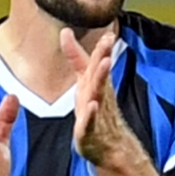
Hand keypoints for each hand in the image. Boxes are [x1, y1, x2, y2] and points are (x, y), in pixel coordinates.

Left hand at [60, 28, 127, 164]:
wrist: (109, 144)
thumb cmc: (95, 108)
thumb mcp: (83, 79)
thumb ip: (75, 56)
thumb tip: (66, 31)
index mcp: (95, 82)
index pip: (97, 61)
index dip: (102, 47)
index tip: (109, 33)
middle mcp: (97, 93)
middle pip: (100, 73)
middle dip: (103, 56)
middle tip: (109, 42)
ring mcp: (95, 111)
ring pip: (99, 92)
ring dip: (102, 78)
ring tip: (105, 64)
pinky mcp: (89, 129)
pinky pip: (90, 120)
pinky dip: (91, 113)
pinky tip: (92, 105)